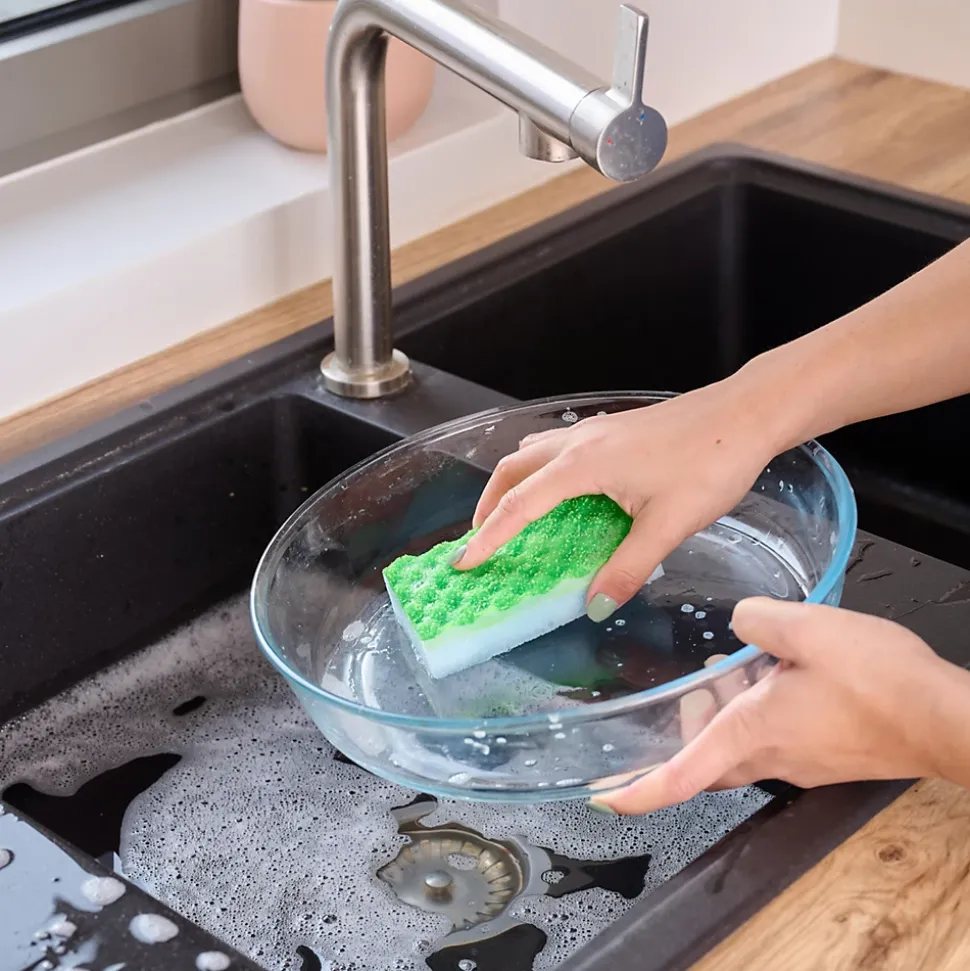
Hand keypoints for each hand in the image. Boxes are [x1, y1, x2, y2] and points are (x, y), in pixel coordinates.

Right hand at [453, 380, 785, 621]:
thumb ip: (628, 566)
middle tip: (481, 538)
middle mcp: (580, 442)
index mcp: (583, 465)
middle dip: (489, 503)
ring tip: (513, 515)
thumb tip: (596, 604)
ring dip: (514, 482)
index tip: (463, 561)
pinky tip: (566, 491)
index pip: (520, 505)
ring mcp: (597, 431)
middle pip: (513, 468)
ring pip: (534, 452)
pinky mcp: (614, 430)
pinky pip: (560, 447)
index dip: (488, 536)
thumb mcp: (668, 524)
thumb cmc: (711, 461)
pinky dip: (543, 470)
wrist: (747, 414)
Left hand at [590, 597, 959, 814]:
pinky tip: (770, 680)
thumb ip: (758, 619)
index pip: (679, 776)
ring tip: (720, 679)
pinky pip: (772, 743)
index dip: (635, 792)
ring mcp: (801, 762)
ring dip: (720, 722)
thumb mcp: (807, 628)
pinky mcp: (825, 756)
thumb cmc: (879, 681)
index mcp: (751, 733)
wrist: (944, 717)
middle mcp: (770, 757)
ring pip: (738, 750)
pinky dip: (755, 718)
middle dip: (678, 744)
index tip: (603, 799)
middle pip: (704, 764)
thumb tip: (739, 621)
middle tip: (669, 708)